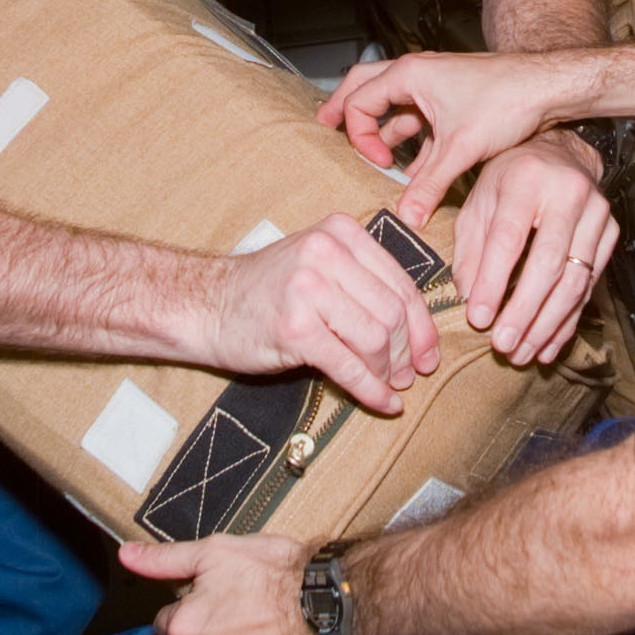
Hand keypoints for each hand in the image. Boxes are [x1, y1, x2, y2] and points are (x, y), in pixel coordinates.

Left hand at [125, 534, 334, 634]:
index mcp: (185, 629)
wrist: (328, 600)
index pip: (167, 625)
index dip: (188, 606)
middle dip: (209, 631)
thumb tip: (125, 555)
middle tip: (240, 606)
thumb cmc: (273, 571)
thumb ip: (165, 560)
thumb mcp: (215, 552)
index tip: (212, 595)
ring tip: (260, 625)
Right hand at [209, 213, 440, 415]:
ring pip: (375, 338)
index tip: (429, 353)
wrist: (205, 306)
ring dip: (388, 371)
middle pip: (392, 311)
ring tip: (390, 385)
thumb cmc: (267, 291)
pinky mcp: (295, 328)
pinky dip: (371, 389)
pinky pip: (348, 366)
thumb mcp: (319, 266)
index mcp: (340, 232)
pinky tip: (382, 402)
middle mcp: (326, 252)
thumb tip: (418, 332)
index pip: (400, 282)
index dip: (422, 325)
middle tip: (411, 375)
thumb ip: (364, 284)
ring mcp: (308, 288)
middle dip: (407, 351)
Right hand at [320, 49, 586, 224]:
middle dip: (346, 109)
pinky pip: (420, 117)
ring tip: (376, 158)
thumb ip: (429, 185)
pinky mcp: (452, 99)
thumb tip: (408, 216)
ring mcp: (435, 85)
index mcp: (409, 74)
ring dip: (385, 130)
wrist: (547, 88)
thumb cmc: (506, 99)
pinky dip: (413, 139)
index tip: (378, 162)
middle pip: (365, 86)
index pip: (359, 101)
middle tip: (324, 124)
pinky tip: (414, 166)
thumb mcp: (460, 148)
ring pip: (395, 105)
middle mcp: (418, 74)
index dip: (361, 136)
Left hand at [453, 134, 618, 363]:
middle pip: (548, 264)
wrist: (560, 152)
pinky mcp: (610, 233)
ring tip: (523, 352)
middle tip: (503, 345)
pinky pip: (590, 285)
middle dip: (524, 312)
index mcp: (527, 180)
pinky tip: (548, 343)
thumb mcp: (479, 200)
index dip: (493, 282)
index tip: (479, 318)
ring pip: (575, 280)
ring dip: (547, 324)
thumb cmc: (512, 177)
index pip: (509, 239)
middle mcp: (567, 194)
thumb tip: (468, 295)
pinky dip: (568, 319)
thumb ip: (469, 247)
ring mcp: (595, 214)